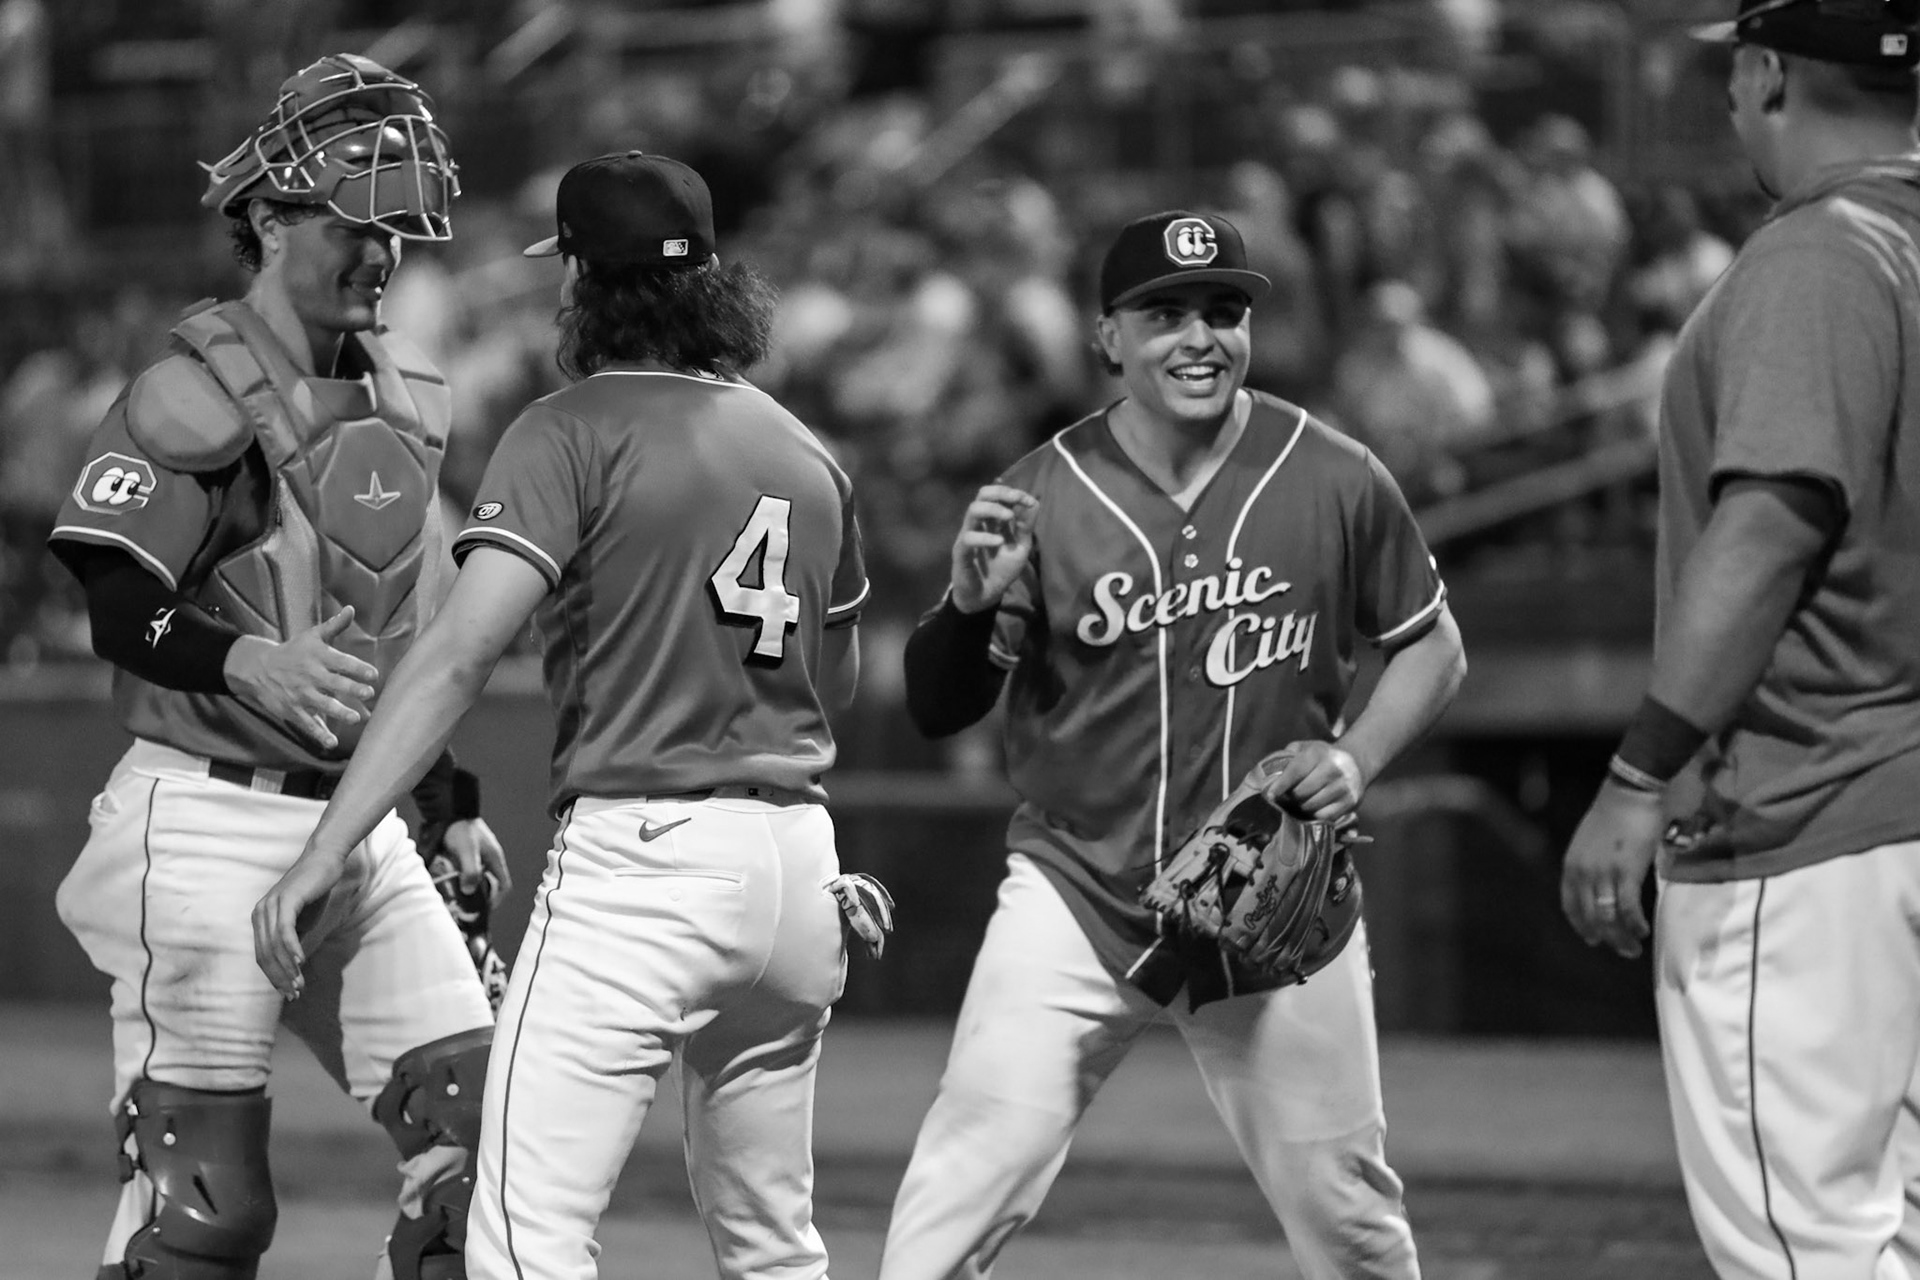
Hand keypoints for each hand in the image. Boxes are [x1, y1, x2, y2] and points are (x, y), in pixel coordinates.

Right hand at [225, 606, 378, 751]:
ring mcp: (301, 694)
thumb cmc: (294, 651)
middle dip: (351, 688)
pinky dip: (319, 734)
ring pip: (322, 705)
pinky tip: (332, 743)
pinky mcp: (293, 710)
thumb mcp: (312, 636)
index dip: (357, 667)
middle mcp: (310, 676)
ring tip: (356, 718)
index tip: (374, 674)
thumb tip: (351, 609)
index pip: (341, 661)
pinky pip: (307, 724)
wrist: (258, 668)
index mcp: (318, 656)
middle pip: (333, 683)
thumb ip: (335, 626)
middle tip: (368, 693)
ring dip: (339, 712)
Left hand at [253, 844, 350, 998]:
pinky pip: (285, 931)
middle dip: (280, 977)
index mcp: (260, 919)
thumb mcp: (302, 920)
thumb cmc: (314, 890)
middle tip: (295, 993)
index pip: (263, 955)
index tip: (289, 992)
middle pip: (265, 955)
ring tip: (299, 984)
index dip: (275, 976)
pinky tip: (301, 962)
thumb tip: (292, 965)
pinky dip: (292, 948)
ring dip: (287, 968)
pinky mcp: (285, 900)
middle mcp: (260, 913)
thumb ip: (292, 939)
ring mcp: (270, 906)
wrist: (324, 860)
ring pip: (274, 946)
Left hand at [440, 818, 510, 906]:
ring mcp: (478, 856)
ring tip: (456, 897)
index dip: (497, 900)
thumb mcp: (467, 851)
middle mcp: (489, 859)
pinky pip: (467, 872)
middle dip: (481, 897)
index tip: (483, 910)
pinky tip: (449, 883)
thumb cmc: (460, 829)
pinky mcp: (466, 854)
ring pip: (478, 878)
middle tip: (467, 907)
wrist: (447, 810)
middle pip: (491, 884)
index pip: (504, 886)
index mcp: (495, 859)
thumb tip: (470, 892)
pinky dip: (461, 880)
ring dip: (469, 888)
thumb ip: (471, 871)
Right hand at [950, 485, 1037, 613]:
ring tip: (1009, 517)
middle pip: (982, 495)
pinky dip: (985, 537)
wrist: (987, 596)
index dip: (1013, 493)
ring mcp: (968, 536)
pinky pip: (968, 538)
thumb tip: (1034, 502)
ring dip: (993, 509)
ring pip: (973, 510)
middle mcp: (979, 524)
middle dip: (1001, 493)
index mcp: (993, 520)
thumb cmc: (1002, 570)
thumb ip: (1026, 527)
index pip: (998, 495)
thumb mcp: (1020, 547)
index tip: (1029, 501)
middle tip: (1016, 499)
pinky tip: (999, 542)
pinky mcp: (961, 552)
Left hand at [1266, 741, 1366, 820]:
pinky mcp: (1351, 801)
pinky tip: (1313, 808)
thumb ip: (1288, 756)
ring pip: (1312, 805)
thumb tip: (1270, 774)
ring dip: (1302, 807)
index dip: (1281, 785)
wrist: (1356, 763)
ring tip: (1300, 802)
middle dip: (1291, 797)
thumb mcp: (1306, 748)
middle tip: (1288, 798)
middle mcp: (1333, 768)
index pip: (1295, 772)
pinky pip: (1325, 816)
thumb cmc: (1323, 757)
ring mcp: (1344, 786)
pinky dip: (1315, 814)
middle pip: (1302, 792)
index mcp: (1318, 753)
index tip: (1270, 795)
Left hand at [1560, 780, 1662, 958]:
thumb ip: (1592, 865)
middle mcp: (1583, 873)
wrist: (1630, 793)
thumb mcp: (1591, 842)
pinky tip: (1643, 932)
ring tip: (1634, 948)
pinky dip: (1635, 924)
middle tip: (1623, 951)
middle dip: (1606, 938)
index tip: (1594, 939)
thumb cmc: (1615, 814)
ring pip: (1608, 917)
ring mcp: (1603, 873)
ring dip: (1621, 938)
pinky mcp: (1626, 872)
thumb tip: (1603, 885)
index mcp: (1571, 865)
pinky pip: (1628, 908)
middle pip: (1590, 917)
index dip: (1581, 926)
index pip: (1570, 906)